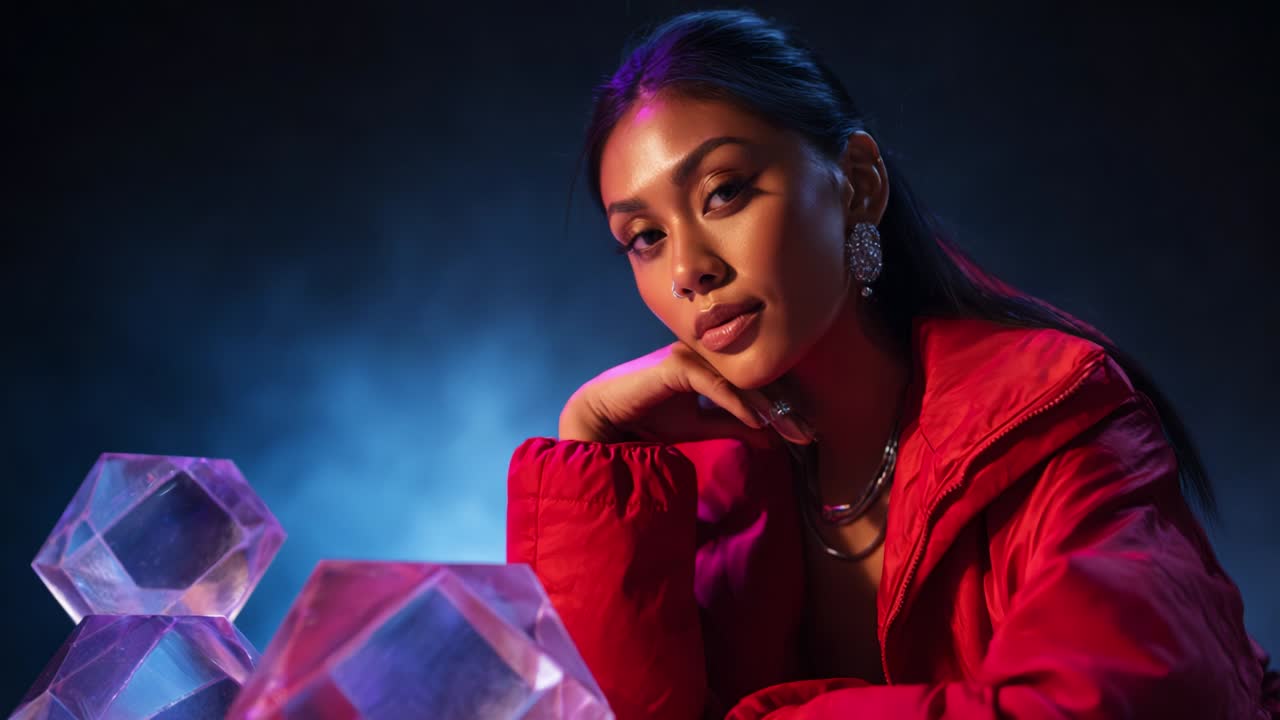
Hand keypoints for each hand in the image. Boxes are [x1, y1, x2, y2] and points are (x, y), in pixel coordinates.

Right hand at [558, 340, 812, 447]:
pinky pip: (715, 384)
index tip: (804, 432)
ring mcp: (690, 354)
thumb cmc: (647, 416)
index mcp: (712, 362)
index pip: (755, 379)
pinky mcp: (676, 365)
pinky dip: (737, 403)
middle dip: (784, 407)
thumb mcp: (699, 425)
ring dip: (767, 406)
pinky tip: (757, 422)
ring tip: (790, 430)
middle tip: (808, 434)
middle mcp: (704, 353)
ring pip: (739, 379)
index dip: (782, 404)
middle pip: (754, 376)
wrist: (604, 416)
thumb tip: (769, 436)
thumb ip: (730, 424)